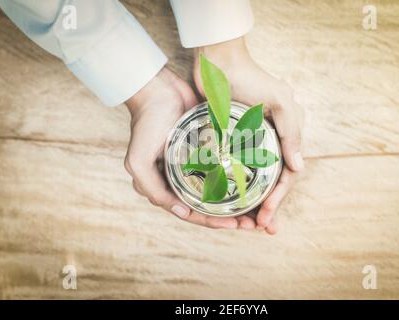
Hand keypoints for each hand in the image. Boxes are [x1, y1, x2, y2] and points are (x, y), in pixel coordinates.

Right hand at [124, 67, 256, 229]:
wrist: (159, 90)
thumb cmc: (146, 125)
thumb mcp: (139, 161)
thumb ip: (154, 190)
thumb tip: (182, 213)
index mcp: (166, 185)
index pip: (191, 212)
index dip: (212, 222)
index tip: (234, 225)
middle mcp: (182, 178)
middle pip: (210, 204)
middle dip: (231, 216)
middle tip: (252, 222)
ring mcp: (196, 163)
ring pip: (221, 189)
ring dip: (238, 201)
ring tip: (259, 208)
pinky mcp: (209, 148)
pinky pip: (226, 166)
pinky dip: (239, 177)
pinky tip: (255, 183)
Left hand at [194, 38, 304, 233]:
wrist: (217, 65)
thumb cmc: (249, 79)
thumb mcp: (279, 101)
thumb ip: (291, 132)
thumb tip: (298, 167)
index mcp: (286, 134)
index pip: (288, 174)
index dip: (280, 197)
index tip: (267, 216)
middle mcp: (271, 142)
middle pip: (273, 181)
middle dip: (270, 207)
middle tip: (261, 228)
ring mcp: (251, 144)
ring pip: (256, 180)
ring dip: (255, 202)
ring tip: (249, 224)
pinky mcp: (231, 142)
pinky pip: (238, 170)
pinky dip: (238, 187)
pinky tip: (233, 201)